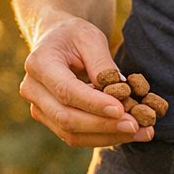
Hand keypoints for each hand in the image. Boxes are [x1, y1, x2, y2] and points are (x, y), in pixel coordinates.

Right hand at [19, 16, 152, 147]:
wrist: (54, 41)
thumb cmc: (74, 36)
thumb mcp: (91, 38)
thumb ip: (102, 64)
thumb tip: (120, 93)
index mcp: (39, 64)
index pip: (66, 91)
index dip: (93, 104)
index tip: (121, 110)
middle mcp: (32, 90)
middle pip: (66, 118)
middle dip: (103, 125)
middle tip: (136, 126)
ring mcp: (38, 109)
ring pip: (71, 133)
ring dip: (107, 136)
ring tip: (141, 133)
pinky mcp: (50, 121)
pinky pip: (75, 137)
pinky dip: (102, 137)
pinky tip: (126, 133)